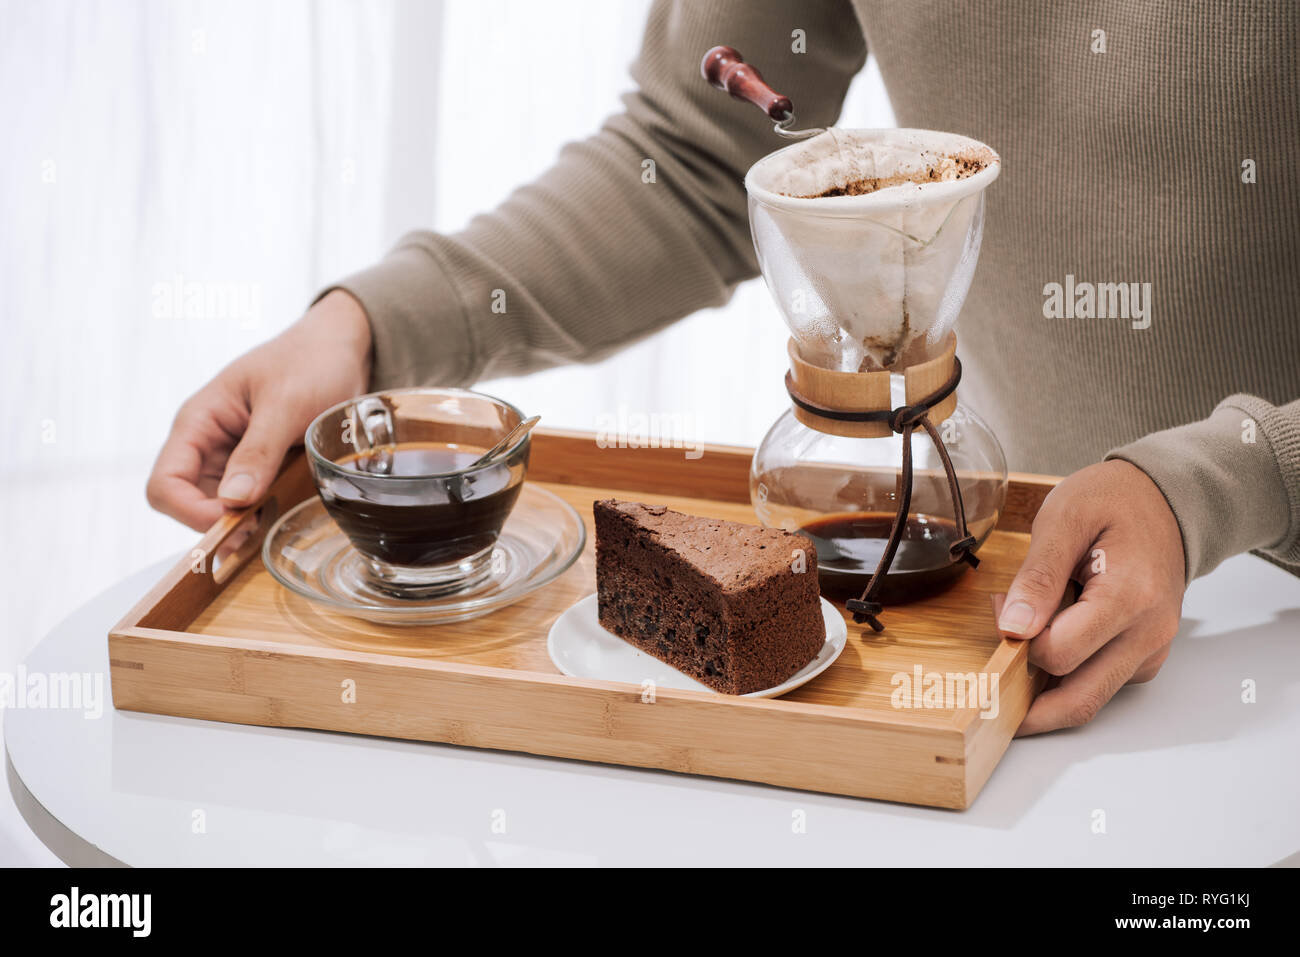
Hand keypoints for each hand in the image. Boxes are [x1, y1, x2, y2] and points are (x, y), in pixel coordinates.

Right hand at [146, 290, 372, 530]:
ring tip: (274, 527)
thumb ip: (258, 451)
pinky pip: (249, 502)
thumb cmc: (310, 361)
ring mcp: (234, 457)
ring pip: (219, 508)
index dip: (190, 512)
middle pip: (189, 503)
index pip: (165, 484)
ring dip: (242, 525)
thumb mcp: (285, 403)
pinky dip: (260, 516)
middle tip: (261, 531)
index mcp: (199, 422)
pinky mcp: (261, 466)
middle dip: (219, 524)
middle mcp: (208, 444)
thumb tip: (233, 500)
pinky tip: (280, 521)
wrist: (341, 347)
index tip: (234, 521)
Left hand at [997, 459, 1186, 734]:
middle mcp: (1148, 635)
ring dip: (1046, 687)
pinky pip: (1101, 683)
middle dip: (1027, 705)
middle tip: (988, 682)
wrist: (1165, 500)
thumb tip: (1013, 626)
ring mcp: (1150, 650)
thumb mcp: (1064, 520)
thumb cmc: (1113, 502)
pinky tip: (1051, 637)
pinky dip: (1068, 674)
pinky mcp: (1145, 656)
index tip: (1001, 607)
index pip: (1059, 654)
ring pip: (1088, 698)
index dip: (1019, 641)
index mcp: (1129, 599)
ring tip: (1024, 638)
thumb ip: (1038, 576)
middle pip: (1078, 701)